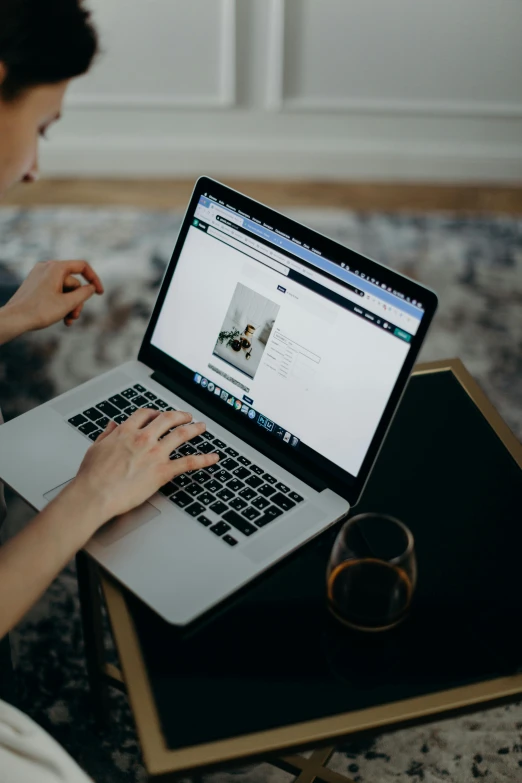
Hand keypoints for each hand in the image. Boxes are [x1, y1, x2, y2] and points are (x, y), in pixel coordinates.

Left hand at [3, 259, 103, 333]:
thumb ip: (84, 294)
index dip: (94, 279)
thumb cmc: (40, 310)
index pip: (82, 266)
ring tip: (67, 320)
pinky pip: (54, 291)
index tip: (100, 293)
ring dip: (69, 305)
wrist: (14, 319)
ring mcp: (40, 276)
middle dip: (77, 301)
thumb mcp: (67, 303)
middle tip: (74, 317)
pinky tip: (60, 317)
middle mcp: (47, 268)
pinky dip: (60, 303)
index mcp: (55, 267)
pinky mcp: (35, 284)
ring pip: (64, 289)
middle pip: (73, 283)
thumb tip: (91, 288)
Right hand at [73, 408, 218, 525]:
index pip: (145, 414)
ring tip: (202, 427)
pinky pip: (189, 462)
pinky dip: (204, 459)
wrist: (94, 494)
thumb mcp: (95, 448)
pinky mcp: (162, 471)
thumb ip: (107, 434)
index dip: (155, 413)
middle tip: (187, 416)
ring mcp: (155, 453)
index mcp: (126, 432)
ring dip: (194, 429)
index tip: (159, 414)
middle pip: (167, 419)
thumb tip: (112, 424)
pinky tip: (213, 457)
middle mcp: (143, 438)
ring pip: (181, 435)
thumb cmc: (91, 476)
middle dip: (180, 416)